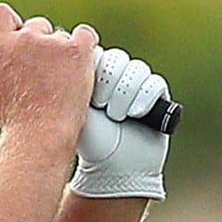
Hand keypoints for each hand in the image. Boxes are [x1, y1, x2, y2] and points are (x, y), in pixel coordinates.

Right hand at [0, 3, 98, 143]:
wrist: (41, 133)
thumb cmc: (15, 118)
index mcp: (0, 47)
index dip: (8, 23)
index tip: (15, 34)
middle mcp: (26, 40)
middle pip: (35, 25)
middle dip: (38, 42)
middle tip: (41, 68)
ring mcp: (53, 44)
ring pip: (60, 35)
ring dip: (60, 51)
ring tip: (59, 80)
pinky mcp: (78, 50)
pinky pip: (85, 35)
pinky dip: (84, 46)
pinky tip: (79, 64)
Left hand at [69, 46, 171, 199]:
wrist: (114, 168)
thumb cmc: (89, 141)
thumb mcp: (75, 110)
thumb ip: (72, 83)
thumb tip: (64, 57)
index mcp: (92, 76)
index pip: (96, 53)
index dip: (93, 70)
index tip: (87, 96)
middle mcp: (115, 77)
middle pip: (117, 58)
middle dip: (109, 83)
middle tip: (100, 106)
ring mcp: (137, 85)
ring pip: (137, 69)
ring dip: (125, 94)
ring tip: (116, 117)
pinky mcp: (156, 96)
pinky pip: (155, 83)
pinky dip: (144, 98)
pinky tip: (134, 115)